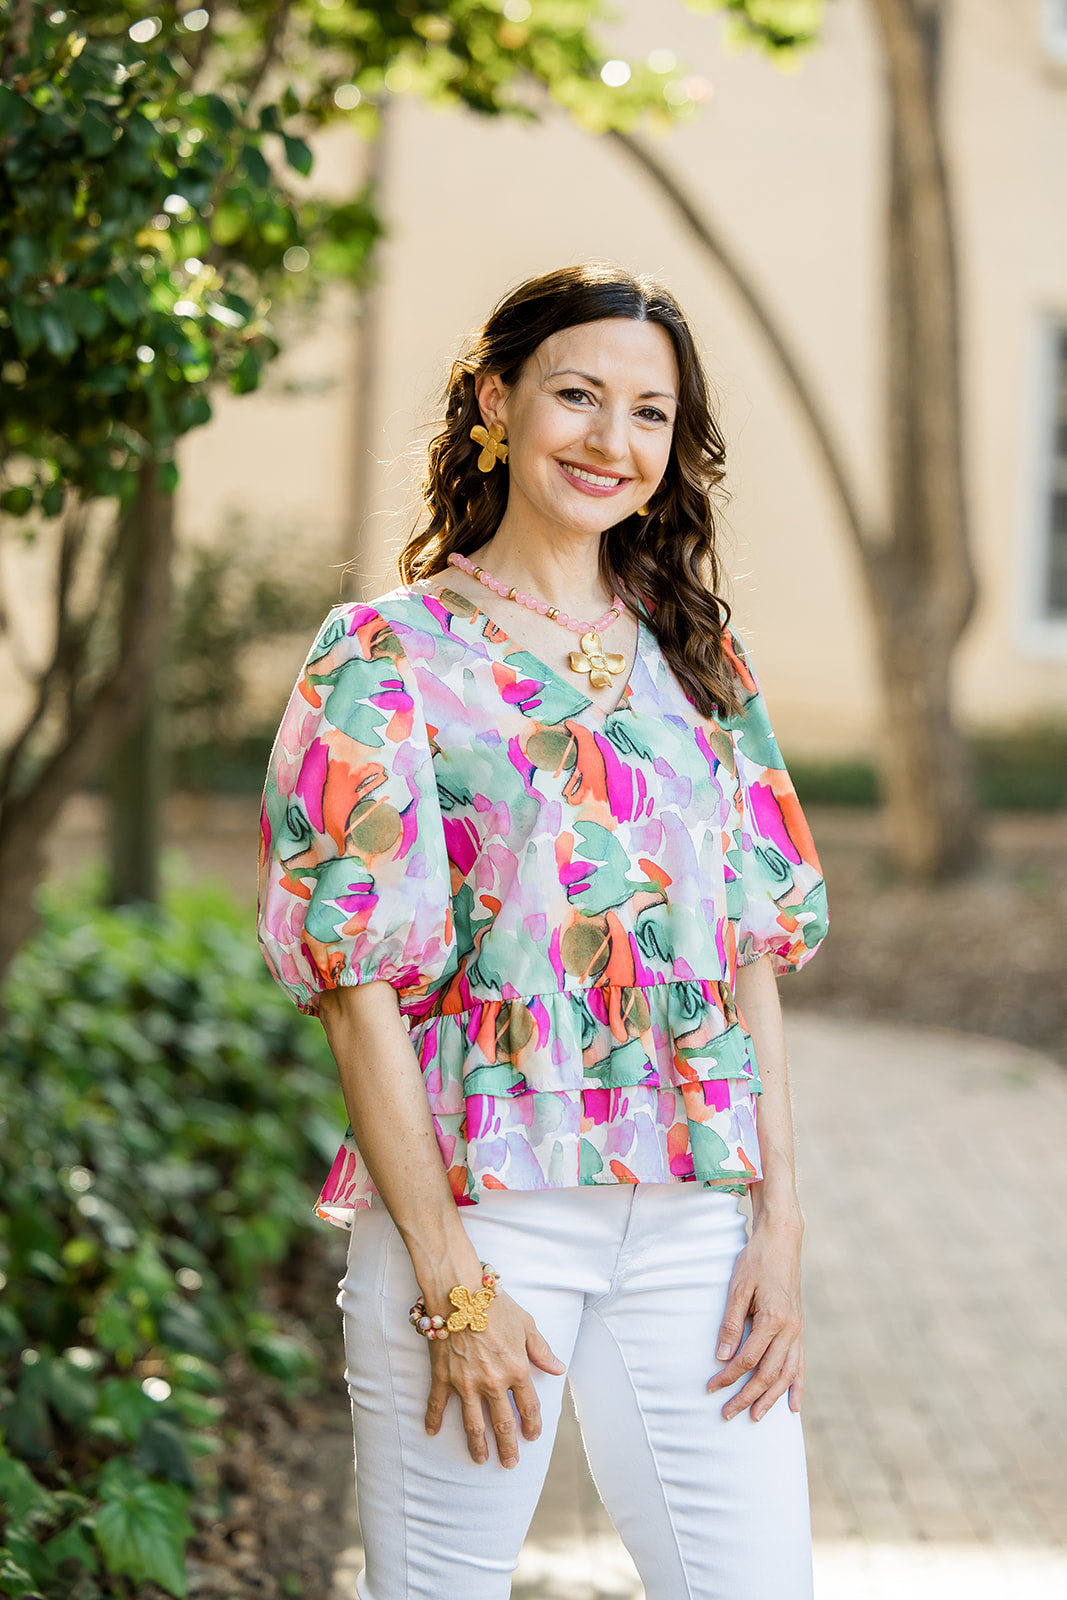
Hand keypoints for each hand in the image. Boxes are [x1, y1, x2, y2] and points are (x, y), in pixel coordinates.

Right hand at [424, 1290, 565, 1467]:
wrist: (460, 1292)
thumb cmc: (495, 1304)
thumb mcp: (526, 1324)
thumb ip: (541, 1350)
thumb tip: (558, 1369)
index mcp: (517, 1369)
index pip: (529, 1407)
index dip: (532, 1425)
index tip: (532, 1437)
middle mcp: (493, 1382)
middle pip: (503, 1423)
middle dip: (508, 1447)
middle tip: (509, 1463)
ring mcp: (466, 1383)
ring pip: (473, 1423)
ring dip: (478, 1445)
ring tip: (481, 1459)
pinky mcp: (444, 1377)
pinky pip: (437, 1404)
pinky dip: (433, 1419)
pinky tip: (432, 1432)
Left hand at [706, 1215, 803, 1421]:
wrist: (782, 1240)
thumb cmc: (755, 1260)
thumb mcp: (737, 1287)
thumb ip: (731, 1323)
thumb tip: (721, 1356)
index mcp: (773, 1319)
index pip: (748, 1359)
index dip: (729, 1377)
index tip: (711, 1388)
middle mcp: (790, 1329)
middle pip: (768, 1374)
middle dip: (747, 1397)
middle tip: (728, 1414)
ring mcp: (798, 1330)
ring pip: (786, 1374)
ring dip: (771, 1399)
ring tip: (756, 1417)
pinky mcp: (799, 1328)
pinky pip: (800, 1364)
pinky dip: (797, 1386)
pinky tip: (793, 1406)